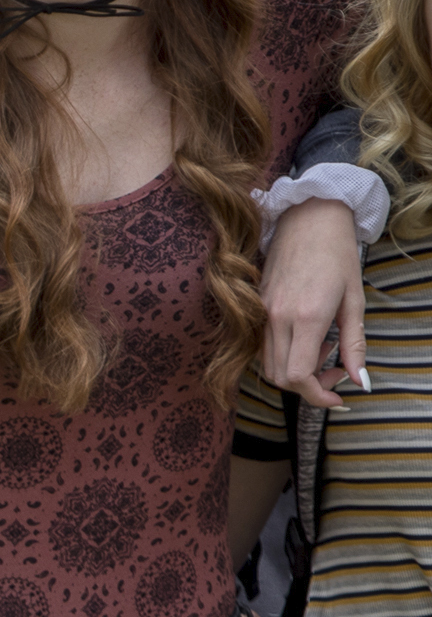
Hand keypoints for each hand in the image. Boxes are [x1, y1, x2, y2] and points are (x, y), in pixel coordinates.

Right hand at [259, 196, 364, 409]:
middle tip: (336, 371)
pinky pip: (263, 347)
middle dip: (309, 386)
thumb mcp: (355, 301)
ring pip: (268, 366)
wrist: (308, 218)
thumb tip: (361, 382)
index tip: (338, 398)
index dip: (317, 396)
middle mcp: (277, 318)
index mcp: (306, 316)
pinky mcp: (255, 307)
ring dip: (295, 371)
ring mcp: (261, 313)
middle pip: (280, 377)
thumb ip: (355, 344)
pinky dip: (284, 355)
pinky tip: (306, 338)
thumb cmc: (336, 254)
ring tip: (323, 350)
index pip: (298, 376)